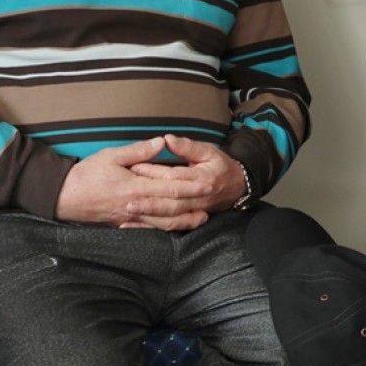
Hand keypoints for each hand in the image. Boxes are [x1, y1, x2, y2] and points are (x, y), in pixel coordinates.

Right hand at [54, 137, 196, 226]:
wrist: (62, 197)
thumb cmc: (86, 174)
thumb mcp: (111, 156)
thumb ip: (138, 151)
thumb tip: (161, 142)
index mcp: (134, 187)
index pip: (169, 187)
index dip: (191, 186)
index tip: (208, 182)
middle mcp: (135, 205)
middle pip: (170, 207)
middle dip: (193, 204)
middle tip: (211, 200)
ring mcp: (129, 217)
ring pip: (161, 222)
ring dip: (183, 221)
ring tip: (200, 218)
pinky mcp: (123, 224)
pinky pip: (147, 229)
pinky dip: (163, 228)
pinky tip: (173, 227)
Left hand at [124, 134, 246, 228]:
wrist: (237, 187)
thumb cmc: (220, 166)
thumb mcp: (208, 151)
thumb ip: (187, 146)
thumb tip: (167, 140)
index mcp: (203, 177)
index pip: (174, 176)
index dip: (154, 172)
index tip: (134, 167)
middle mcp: (199, 196)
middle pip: (172, 201)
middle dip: (150, 200)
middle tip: (128, 196)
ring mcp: (195, 210)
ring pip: (171, 216)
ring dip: (150, 215)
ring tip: (130, 210)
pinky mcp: (190, 218)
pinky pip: (169, 225)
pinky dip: (150, 226)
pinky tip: (133, 224)